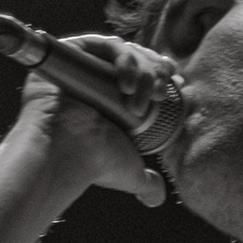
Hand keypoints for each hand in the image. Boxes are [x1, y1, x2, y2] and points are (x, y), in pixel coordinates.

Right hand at [20, 34, 169, 209]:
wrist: (68, 155)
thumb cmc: (94, 163)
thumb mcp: (130, 173)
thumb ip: (146, 184)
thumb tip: (157, 198)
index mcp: (111, 100)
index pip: (142, 75)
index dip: (160, 73)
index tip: (177, 82)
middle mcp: (95, 81)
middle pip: (135, 59)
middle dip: (154, 72)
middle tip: (160, 93)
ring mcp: (81, 66)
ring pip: (122, 51)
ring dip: (140, 68)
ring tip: (139, 95)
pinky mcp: (66, 54)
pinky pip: (100, 43)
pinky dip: (120, 56)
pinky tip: (126, 81)